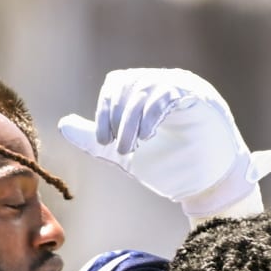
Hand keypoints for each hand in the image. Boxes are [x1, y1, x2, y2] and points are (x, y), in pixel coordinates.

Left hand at [58, 67, 270, 221]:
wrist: (207, 187)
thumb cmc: (170, 167)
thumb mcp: (124, 154)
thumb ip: (95, 139)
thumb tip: (63, 125)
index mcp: (147, 92)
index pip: (118, 84)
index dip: (105, 110)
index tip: (102, 141)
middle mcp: (164, 84)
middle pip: (129, 84)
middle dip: (115, 116)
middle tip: (114, 147)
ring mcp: (183, 88)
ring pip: (145, 90)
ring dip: (130, 121)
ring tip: (130, 150)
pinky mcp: (199, 97)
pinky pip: (168, 95)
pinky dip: (151, 116)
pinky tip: (147, 138)